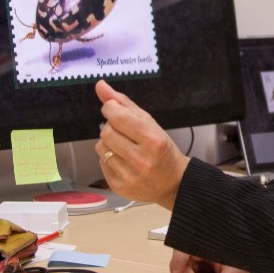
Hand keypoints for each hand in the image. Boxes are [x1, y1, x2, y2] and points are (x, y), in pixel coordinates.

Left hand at [94, 80, 189, 208]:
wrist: (173, 183)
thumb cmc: (163, 150)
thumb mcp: (150, 123)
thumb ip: (124, 103)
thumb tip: (100, 85)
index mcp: (153, 140)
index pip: (118, 117)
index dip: (111, 108)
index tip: (113, 108)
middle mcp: (141, 159)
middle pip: (106, 132)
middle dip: (111, 127)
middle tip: (125, 132)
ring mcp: (129, 175)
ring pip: (100, 147)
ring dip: (109, 143)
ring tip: (125, 148)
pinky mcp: (119, 186)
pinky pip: (101, 163)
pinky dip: (109, 158)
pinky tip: (124, 161)